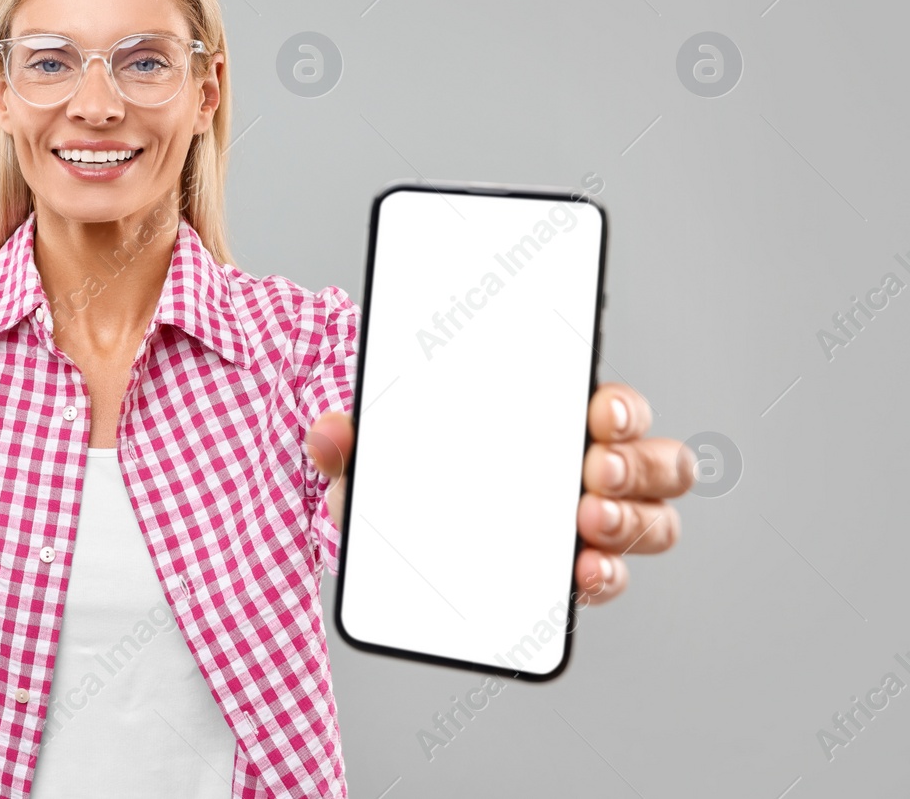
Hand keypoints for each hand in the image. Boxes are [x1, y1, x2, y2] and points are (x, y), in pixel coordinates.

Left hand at [305, 382, 689, 605]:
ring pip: (654, 519)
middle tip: (591, 470)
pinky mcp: (579, 570)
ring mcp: (593, 522)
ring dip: (634, 521)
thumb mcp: (377, 454)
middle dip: (637, 465)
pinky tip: (582, 576)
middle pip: (656, 461)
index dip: (621, 407)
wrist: (404, 528)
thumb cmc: (414, 471)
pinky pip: (615, 574)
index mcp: (554, 418)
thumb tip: (323, 435)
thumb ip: (349, 443)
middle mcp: (590, 467)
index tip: (597, 412)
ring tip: (586, 523)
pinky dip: (608, 576)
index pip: (615, 403)